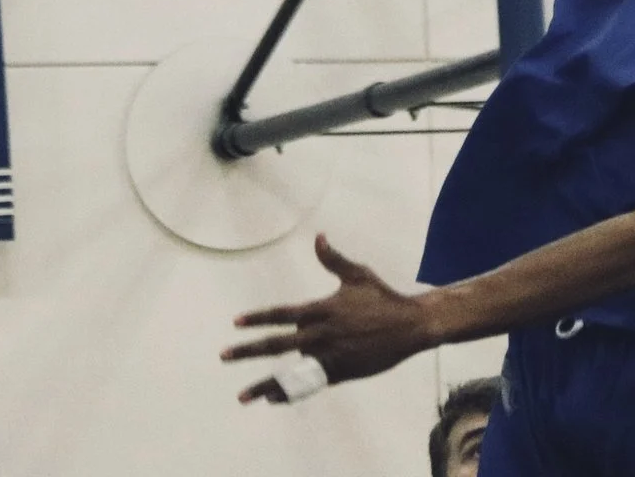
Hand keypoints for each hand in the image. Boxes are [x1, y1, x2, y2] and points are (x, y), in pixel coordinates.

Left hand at [222, 234, 438, 401]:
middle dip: (248, 350)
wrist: (410, 326)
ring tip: (243, 396)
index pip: (283, 315)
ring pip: (291, 371)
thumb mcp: (358, 275)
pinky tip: (275, 399)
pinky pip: (310, 384)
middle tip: (224, 355)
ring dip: (265, 384)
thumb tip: (318, 236)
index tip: (236, 323)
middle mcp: (322, 334)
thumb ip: (333, 259)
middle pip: (277, 344)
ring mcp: (330, 356)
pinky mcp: (341, 372)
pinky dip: (292, 392)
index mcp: (323, 309)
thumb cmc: (383, 298)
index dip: (258, 318)